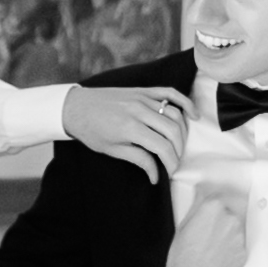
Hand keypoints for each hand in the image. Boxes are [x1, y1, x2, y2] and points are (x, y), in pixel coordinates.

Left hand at [63, 85, 190, 183]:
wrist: (75, 107)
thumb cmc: (91, 131)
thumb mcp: (112, 150)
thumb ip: (138, 159)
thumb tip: (156, 175)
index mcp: (130, 128)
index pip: (162, 147)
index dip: (171, 162)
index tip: (170, 172)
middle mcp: (139, 110)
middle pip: (173, 131)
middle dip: (178, 150)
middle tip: (174, 161)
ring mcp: (142, 98)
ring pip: (175, 114)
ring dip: (182, 132)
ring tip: (178, 146)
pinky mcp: (143, 90)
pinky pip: (170, 93)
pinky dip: (184, 103)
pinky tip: (192, 116)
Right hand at [163, 196, 246, 266]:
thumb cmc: (183, 257)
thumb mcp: (184, 224)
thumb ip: (197, 204)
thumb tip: (202, 193)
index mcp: (213, 207)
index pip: (220, 193)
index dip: (216, 198)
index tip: (214, 200)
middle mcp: (230, 218)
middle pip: (234, 206)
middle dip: (225, 211)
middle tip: (213, 223)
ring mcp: (239, 235)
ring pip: (238, 224)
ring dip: (229, 228)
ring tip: (213, 242)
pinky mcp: (243, 251)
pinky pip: (240, 242)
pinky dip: (232, 245)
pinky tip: (218, 252)